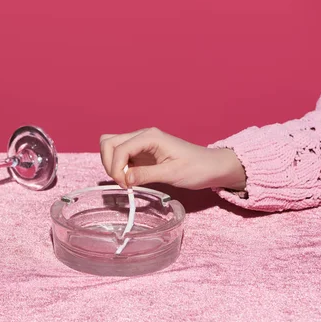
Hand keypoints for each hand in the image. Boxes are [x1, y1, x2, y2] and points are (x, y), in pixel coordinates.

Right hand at [100, 128, 246, 190]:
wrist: (211, 167)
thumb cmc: (197, 168)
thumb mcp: (173, 174)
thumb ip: (147, 175)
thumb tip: (125, 178)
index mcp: (150, 137)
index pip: (119, 148)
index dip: (116, 168)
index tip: (125, 185)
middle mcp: (142, 136)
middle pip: (109, 142)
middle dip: (109, 164)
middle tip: (123, 182)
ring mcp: (140, 143)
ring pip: (111, 147)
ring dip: (112, 164)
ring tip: (125, 180)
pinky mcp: (141, 152)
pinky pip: (120, 156)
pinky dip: (119, 167)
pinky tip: (131, 178)